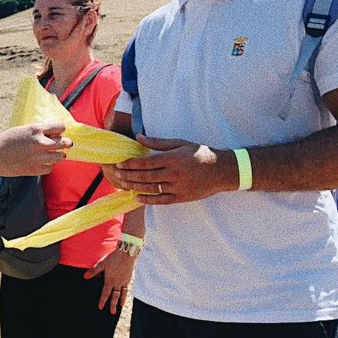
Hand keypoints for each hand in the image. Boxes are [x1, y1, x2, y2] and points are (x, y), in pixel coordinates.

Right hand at [0, 122, 70, 176]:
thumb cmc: (4, 141)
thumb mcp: (22, 130)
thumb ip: (37, 132)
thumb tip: (51, 135)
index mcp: (36, 130)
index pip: (60, 127)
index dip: (60, 129)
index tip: (58, 131)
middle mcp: (41, 143)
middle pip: (64, 142)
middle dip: (64, 142)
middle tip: (63, 143)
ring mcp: (40, 158)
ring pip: (61, 156)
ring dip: (57, 154)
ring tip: (51, 154)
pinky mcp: (36, 169)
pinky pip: (50, 168)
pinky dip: (48, 165)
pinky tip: (41, 162)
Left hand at [86, 249, 134, 313]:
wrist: (127, 254)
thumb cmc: (113, 258)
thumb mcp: (101, 264)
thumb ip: (94, 271)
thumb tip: (85, 277)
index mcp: (110, 280)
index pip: (105, 293)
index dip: (102, 301)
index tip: (100, 307)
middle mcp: (117, 282)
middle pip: (115, 296)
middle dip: (113, 305)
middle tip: (112, 312)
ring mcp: (124, 281)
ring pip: (122, 293)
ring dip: (121, 301)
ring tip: (120, 306)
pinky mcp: (128, 278)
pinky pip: (127, 288)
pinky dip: (126, 293)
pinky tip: (125, 295)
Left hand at [108, 135, 234, 204]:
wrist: (222, 170)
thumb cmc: (200, 153)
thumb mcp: (180, 143)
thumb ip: (157, 142)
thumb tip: (138, 137)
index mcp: (173, 158)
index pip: (145, 162)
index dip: (130, 164)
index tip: (118, 163)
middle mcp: (174, 174)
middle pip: (145, 176)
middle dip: (128, 175)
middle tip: (115, 174)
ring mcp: (178, 187)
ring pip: (151, 188)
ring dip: (134, 187)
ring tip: (122, 184)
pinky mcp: (181, 197)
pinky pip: (161, 200)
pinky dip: (148, 200)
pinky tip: (137, 197)